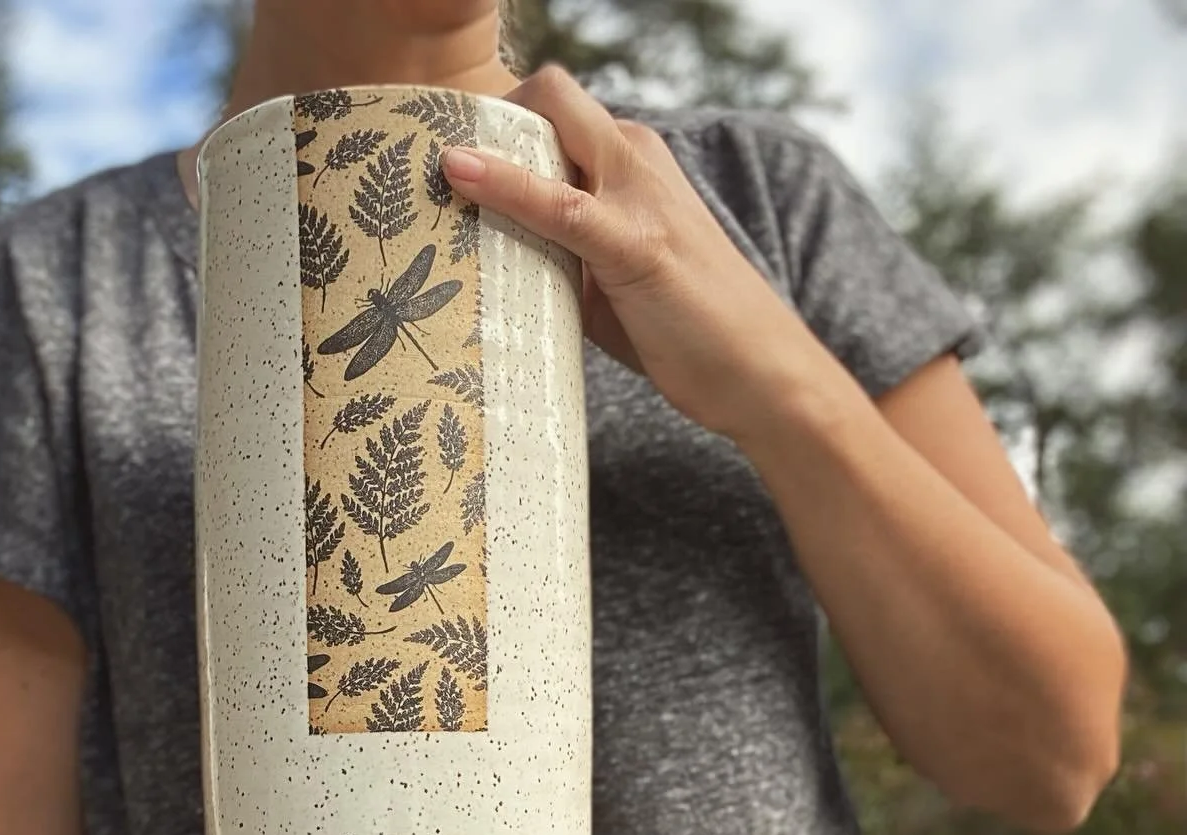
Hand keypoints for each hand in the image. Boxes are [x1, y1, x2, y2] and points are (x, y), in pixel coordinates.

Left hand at [439, 63, 841, 445]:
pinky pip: (558, 202)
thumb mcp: (611, 286)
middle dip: (488, 116)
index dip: (501, 130)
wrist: (764, 377)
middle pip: (551, 96)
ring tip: (431, 181)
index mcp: (634, 164)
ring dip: (488, 141)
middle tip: (435, 169)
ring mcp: (639, 195)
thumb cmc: (688, 336)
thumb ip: (562, 260)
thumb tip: (496, 269)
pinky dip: (503, 184)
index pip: (558, 112)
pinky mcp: (635, 245)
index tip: (454, 166)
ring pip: (553, 125)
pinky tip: (458, 173)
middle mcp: (639, 160)